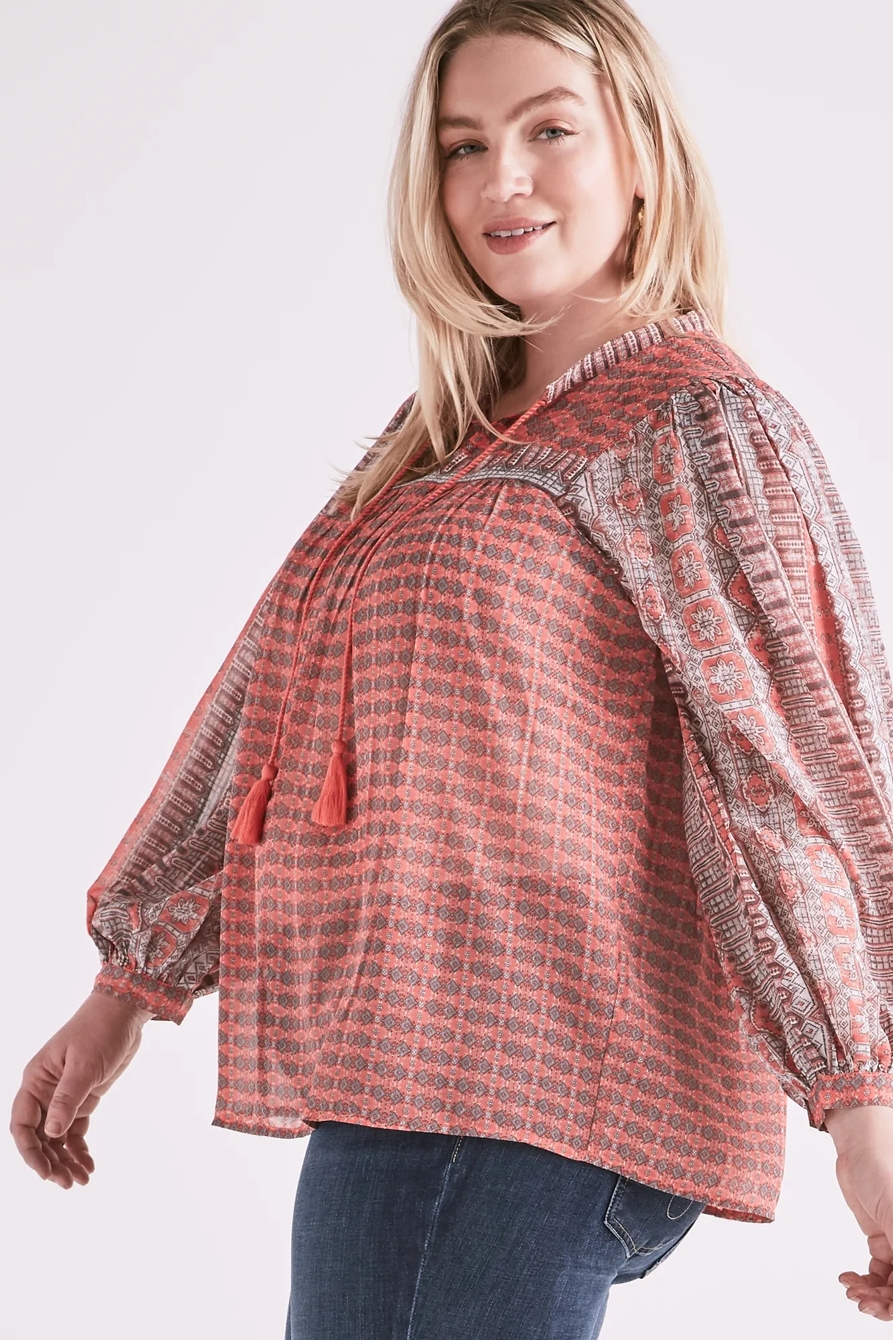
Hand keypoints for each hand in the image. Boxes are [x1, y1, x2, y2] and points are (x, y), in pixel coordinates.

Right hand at [9, 989, 153, 1189]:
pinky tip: (88, 1165)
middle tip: (68, 1183)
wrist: (124, 1012)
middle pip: (39, 1137)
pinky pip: (75, 1130)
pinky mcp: (84, 1097)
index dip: (30, 1152)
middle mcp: (45, 1091)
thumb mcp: (84, 1065)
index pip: (22, 1125)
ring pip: (57, 1137)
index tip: (46, 1173)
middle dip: (50, 1162)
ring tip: (81, 1181)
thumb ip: (67, 1099)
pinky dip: (79, 1149)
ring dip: (65, 1161)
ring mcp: (64, 1096)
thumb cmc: (100, 1031)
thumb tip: (52, 1134)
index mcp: (35, 1080)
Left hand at [825, 1105, 892, 1320]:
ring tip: (852, 1290)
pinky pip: (879, 1272)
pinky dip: (865, 1280)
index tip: (885, 1309)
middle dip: (886, 1302)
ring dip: (873, 1294)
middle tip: (863, 1302)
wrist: (860, 1142)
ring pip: (892, 1285)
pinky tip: (849, 1278)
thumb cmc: (885, 1165)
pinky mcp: (883, 1237)